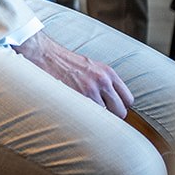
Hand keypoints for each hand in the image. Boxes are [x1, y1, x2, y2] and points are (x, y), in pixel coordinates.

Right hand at [15, 35, 133, 117]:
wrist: (46, 56)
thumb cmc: (66, 63)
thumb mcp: (92, 67)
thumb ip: (104, 82)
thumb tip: (113, 102)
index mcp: (108, 73)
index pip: (128, 99)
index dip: (120, 107)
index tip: (112, 109)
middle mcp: (103, 81)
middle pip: (121, 111)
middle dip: (112, 117)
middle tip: (100, 115)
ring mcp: (91, 90)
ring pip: (106, 117)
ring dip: (97, 118)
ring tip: (86, 113)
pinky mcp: (79, 97)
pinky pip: (91, 117)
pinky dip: (86, 118)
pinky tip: (78, 112)